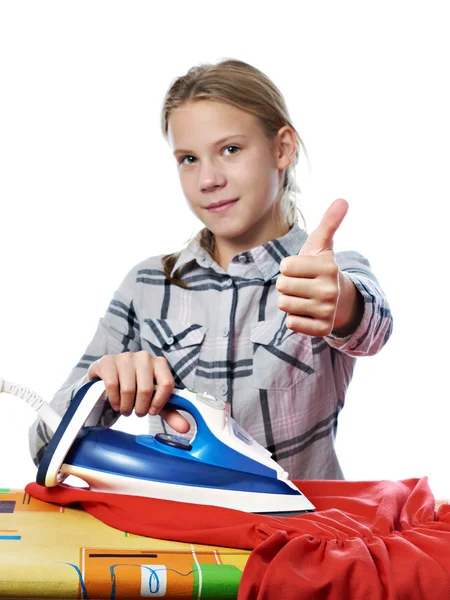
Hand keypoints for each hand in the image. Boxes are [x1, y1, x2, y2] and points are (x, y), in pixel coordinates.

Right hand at [86, 351, 189, 432]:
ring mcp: (125, 357)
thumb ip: (170, 413)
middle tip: (136, 412)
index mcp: (160, 363)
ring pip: (129, 389)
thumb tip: (186, 428)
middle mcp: (144, 357)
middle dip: (140, 408)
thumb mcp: (154, 399)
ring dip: (126, 406)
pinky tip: (115, 402)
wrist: (109, 376)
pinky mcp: (108, 361)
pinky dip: (114, 400)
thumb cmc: (135, 386)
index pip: (167, 384)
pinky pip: (112, 385)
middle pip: (146, 389)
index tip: (152, 411)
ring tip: (125, 408)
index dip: (159, 402)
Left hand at [276, 198, 361, 336]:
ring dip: (289, 302)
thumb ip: (329, 223)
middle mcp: (330, 290)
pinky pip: (291, 323)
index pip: (285, 266)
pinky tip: (307, 313)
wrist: (338, 299)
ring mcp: (327, 311)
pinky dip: (295, 319)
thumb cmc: (320, 268)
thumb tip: (343, 200)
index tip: (303, 269)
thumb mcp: (322, 245)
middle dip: (287, 285)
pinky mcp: (322, 329)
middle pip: (282, 286)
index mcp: (328, 267)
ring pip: (284, 305)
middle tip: (303, 285)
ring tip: (304, 298)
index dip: (288, 267)